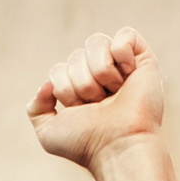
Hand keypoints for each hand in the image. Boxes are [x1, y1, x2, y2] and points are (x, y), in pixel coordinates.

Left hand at [28, 27, 164, 171]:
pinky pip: (125, 35)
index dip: (63, 89)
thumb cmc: (86, 143)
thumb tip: (46, 84)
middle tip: (99, 104)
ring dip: (99, 71)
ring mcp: (121, 67)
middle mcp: (100, 76)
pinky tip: (128, 75)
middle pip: (75, 56)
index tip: (79, 110)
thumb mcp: (48, 132)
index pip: (58, 70)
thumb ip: (36, 108)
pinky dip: (121, 53)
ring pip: (96, 43)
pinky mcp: (143, 60)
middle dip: (81, 83)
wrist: (117, 146)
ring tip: (114, 93)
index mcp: (79, 90)